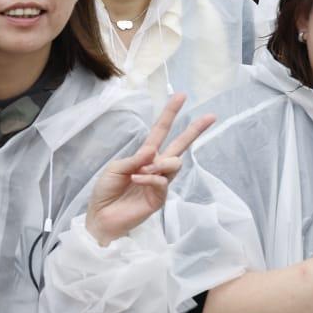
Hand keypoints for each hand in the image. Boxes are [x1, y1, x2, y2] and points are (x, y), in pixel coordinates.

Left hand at [85, 93, 214, 245]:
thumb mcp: (115, 169)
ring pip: (174, 163)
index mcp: (144, 155)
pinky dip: (149, 178)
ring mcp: (160, 182)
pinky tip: (137, 179)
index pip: (160, 131)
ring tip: (141, 171)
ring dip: (158, 164)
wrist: (101, 216)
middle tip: (211, 116)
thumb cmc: (106, 191)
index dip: (170, 114)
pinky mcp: (159, 198)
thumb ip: (134, 159)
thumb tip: (153, 149)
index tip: (181, 96)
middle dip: (194, 130)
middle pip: (180, 145)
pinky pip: (161, 182)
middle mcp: (155, 166)